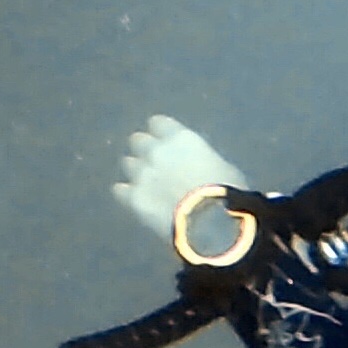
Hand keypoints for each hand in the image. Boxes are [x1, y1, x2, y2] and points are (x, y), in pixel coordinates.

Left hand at [112, 115, 247, 243]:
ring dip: (136, 171)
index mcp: (181, 139)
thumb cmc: (227, 194)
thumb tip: (201, 165)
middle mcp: (157, 151)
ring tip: (147, 185)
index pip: (158, 123)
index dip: (160, 133)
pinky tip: (133, 199)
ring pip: (128, 163)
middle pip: (138, 140)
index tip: (165, 142)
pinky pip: (119, 190)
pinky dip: (125, 193)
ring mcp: (143, 174)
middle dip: (144, 150)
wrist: (212, 224)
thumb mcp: (223, 168)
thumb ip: (203, 160)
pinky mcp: (134, 198)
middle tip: (154, 164)